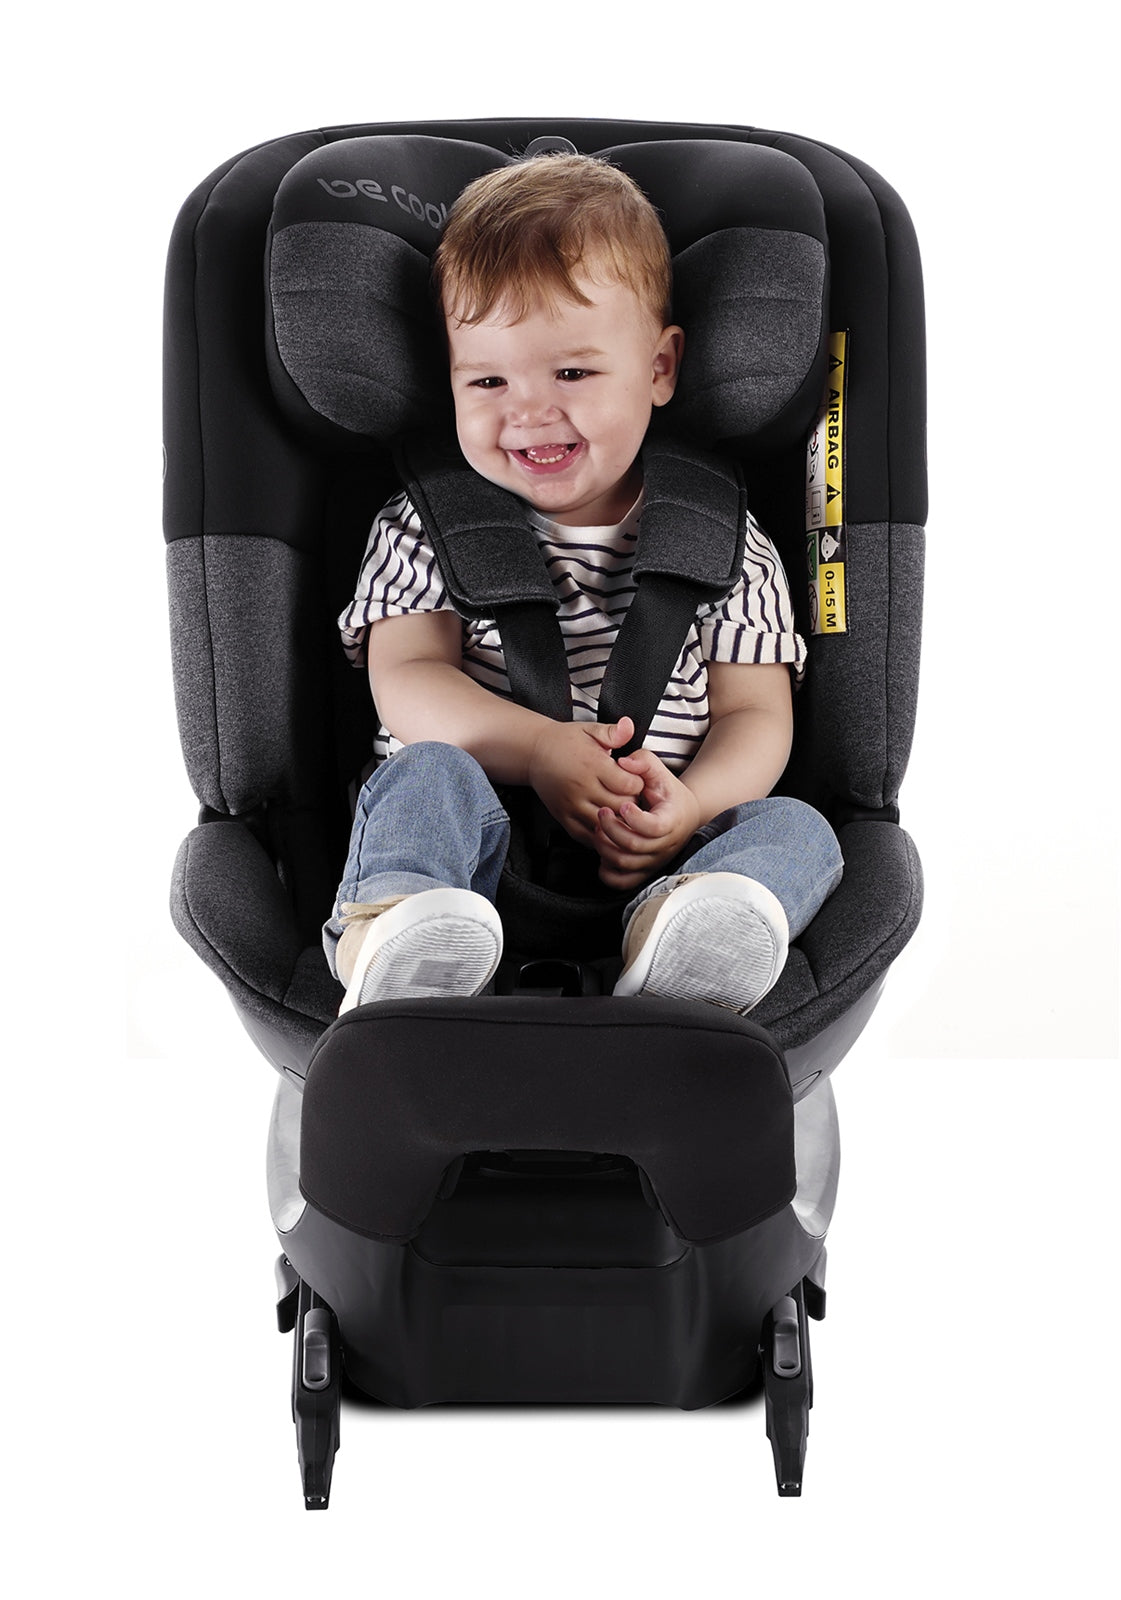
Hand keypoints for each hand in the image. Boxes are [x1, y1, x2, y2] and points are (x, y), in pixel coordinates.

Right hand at [528, 716, 645, 845]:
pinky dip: (599, 835)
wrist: (535, 753)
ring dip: (617, 820)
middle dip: (632, 803)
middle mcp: (582, 787)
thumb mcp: (590, 730)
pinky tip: (605, 825)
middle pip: (620, 806)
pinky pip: (585, 835)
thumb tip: (629, 726)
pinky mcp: (563, 817)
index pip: (629, 785)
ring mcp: (572, 805)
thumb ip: (613, 732)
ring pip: (605, 824)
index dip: (638, 783)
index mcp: (593, 765)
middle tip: (630, 796)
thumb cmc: (565, 741)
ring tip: (619, 810)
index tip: (635, 779)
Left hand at [593, 746, 701, 889]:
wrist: (684, 815)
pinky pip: (623, 882)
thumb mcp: (659, 772)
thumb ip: (642, 762)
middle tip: (602, 812)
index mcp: (672, 820)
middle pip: (634, 846)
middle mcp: (665, 845)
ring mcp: (654, 861)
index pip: (653, 827)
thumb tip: (622, 762)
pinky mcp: (644, 871)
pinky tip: (602, 852)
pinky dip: (607, 871)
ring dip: (605, 847)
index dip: (634, 818)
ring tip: (599, 828)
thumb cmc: (668, 793)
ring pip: (625, 863)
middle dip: (612, 829)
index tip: (624, 804)